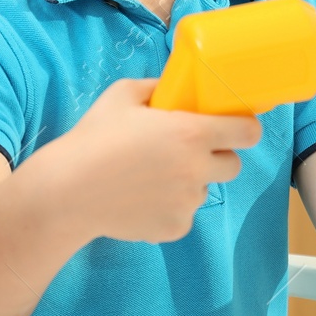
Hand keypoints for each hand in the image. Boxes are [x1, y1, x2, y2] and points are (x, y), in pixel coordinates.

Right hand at [46, 77, 261, 243]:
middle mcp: (197, 169)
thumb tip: (173, 87)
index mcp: (192, 133)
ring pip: (203, 190)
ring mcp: (188, 203)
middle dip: (218, 156)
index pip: (248, 132)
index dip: (244, 127)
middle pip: (233, 165)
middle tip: (187, 152)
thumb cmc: (93, 139)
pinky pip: (183, 214)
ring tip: (150, 177)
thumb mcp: (122, 95)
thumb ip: (156, 87)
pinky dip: (169, 208)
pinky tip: (140, 198)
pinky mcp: (175, 228)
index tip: (234, 127)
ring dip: (189, 182)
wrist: (67, 192)